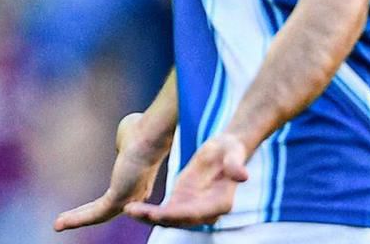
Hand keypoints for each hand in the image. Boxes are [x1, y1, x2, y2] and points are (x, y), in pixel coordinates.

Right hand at [54, 112, 171, 231]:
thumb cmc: (143, 132)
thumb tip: (120, 146)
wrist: (151, 135)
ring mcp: (126, 199)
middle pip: (104, 210)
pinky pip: (94, 214)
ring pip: (97, 215)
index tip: (86, 207)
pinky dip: (76, 219)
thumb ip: (121, 145)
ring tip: (57, 225)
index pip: (115, 197)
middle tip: (64, 222)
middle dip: (83, 216)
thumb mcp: (127, 138)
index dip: (101, 204)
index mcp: (135, 180)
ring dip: (76, 220)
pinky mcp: (118, 200)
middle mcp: (132, 195)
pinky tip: (61, 223)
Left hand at [122, 133, 248, 227]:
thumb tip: (243, 174)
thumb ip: (235, 165)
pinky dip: (149, 212)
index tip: (159, 214)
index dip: (176, 215)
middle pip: (177, 219)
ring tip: (127, 209)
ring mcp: (193, 208)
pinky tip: (132, 208)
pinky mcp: (183, 201)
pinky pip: (165, 211)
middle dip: (155, 217)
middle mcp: (205, 211)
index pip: (195, 213)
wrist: (227, 150)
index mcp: (219, 203)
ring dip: (148, 216)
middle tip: (132, 211)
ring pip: (168, 219)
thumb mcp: (233, 153)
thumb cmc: (231, 150)